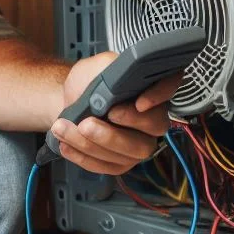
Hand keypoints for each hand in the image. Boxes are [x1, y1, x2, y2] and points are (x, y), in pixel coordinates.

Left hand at [48, 51, 180, 174]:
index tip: (139, 103)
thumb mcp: (93, 67)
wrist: (69, 103)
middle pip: (153, 128)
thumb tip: (114, 79)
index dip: (160, 95)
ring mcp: (139, 142)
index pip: (169, 86)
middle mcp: (152, 116)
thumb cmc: (85, 84)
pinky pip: (108, 166)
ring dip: (91, 144)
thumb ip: (106, 69)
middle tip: (87, 123)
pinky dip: (83, 156)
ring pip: (128, 153)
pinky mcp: (122, 162)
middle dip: (117, 130)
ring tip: (64, 129)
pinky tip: (66, 144)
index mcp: (149, 87)